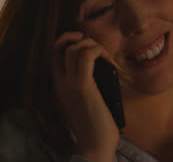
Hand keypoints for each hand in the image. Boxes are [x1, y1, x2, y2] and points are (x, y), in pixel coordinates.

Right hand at [53, 32, 118, 161]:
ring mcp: (70, 84)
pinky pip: (87, 57)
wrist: (95, 143)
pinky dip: (99, 52)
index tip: (84, 39)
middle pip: (61, 46)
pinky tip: (109, 61)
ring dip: (93, 45)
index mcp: (59, 85)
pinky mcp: (83, 87)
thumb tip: (104, 68)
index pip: (53, 53)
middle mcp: (60, 83)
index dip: (66, 39)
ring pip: (75, 49)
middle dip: (82, 39)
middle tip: (99, 49)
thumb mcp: (87, 99)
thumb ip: (87, 83)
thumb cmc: (96, 123)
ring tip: (106, 57)